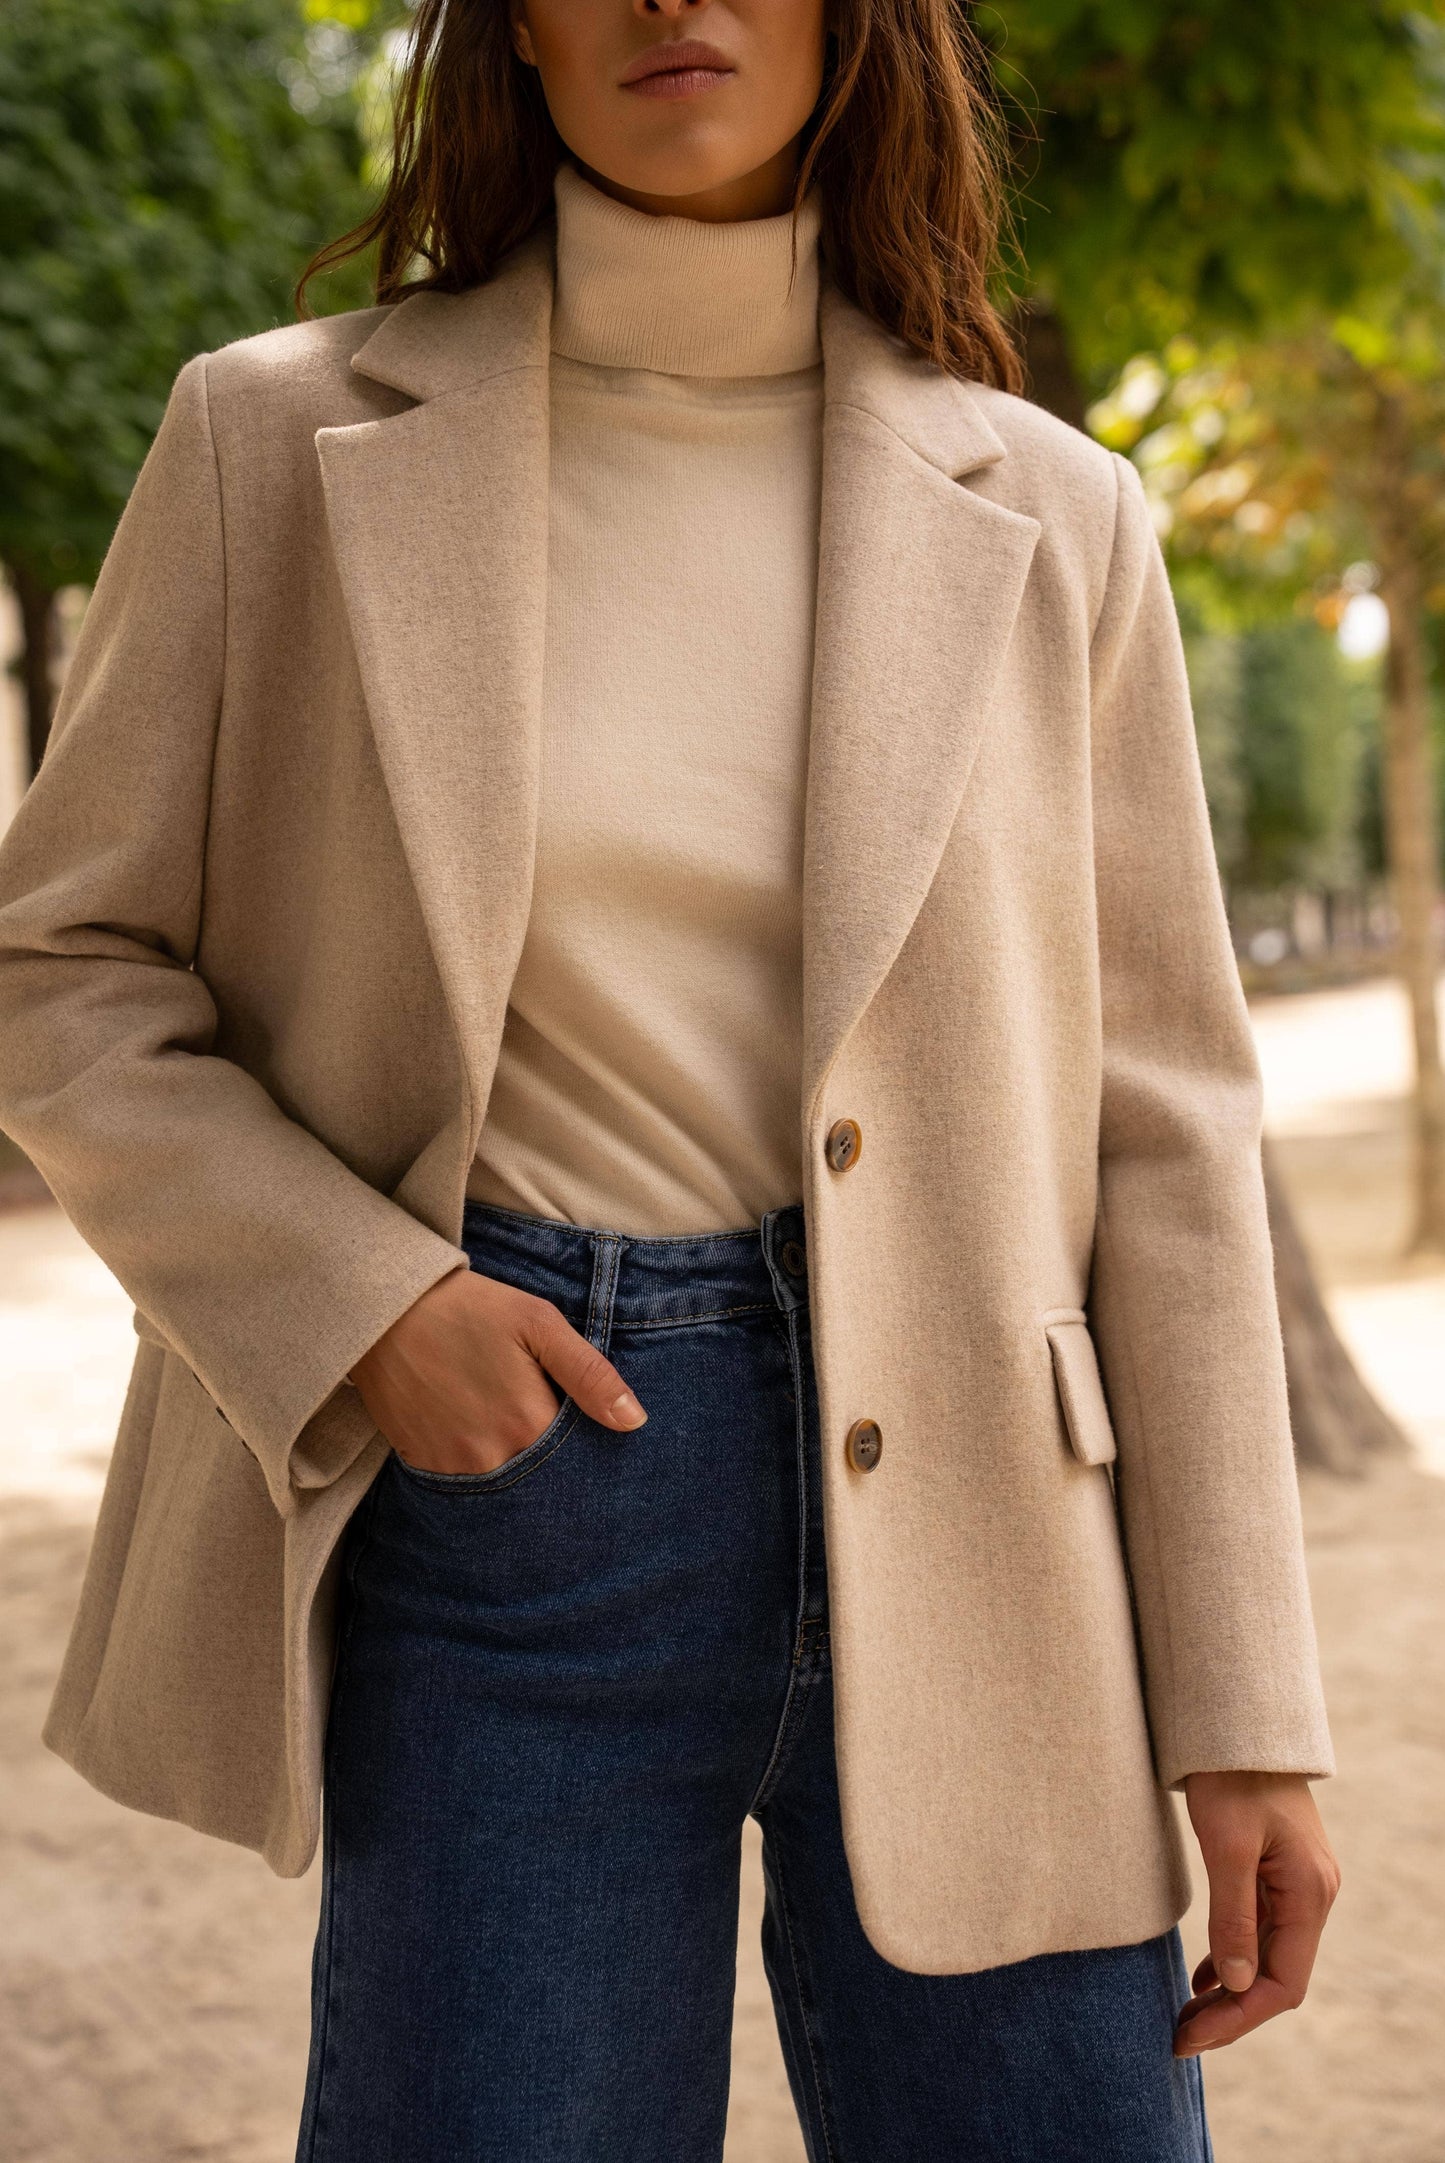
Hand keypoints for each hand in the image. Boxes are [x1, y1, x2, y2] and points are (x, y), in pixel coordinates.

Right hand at [347, 1264, 646, 1474]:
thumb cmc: (471, 1309)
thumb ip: (589, 1375)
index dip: (584, 1448)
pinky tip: (476, 1431)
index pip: (577, 1461)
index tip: (582, 1432)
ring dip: (513, 1465)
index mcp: (528, 1423)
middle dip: (551, 1464)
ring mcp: (454, 1466)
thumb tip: (634, 1421)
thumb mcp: (539, 1324)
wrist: (388, 1309)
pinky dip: (478, 1465)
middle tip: (535, 1420)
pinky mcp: (422, 1465)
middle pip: (541, 1480)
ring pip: (503, 1484)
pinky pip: (464, 1482)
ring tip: (504, 1422)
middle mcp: (493, 1457)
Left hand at [1174, 1770, 1339, 2055]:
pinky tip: (1205, 1978)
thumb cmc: (1230, 1775)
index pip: (1281, 1985)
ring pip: (1267, 1956)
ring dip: (1229, 1991)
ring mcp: (1298, 1883)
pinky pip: (1261, 1930)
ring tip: (1186, 2017)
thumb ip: (1232, 1915)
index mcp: (1309, 1894)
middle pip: (1276, 1977)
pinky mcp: (1278, 1870)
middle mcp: (1312, 1895)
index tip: (1188, 2038)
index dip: (1236, 2019)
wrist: (1238, 1720)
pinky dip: (1232, 1958)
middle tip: (1179, 2037)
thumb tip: (1233, 1985)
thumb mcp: (1225, 1844)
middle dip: (1230, 2013)